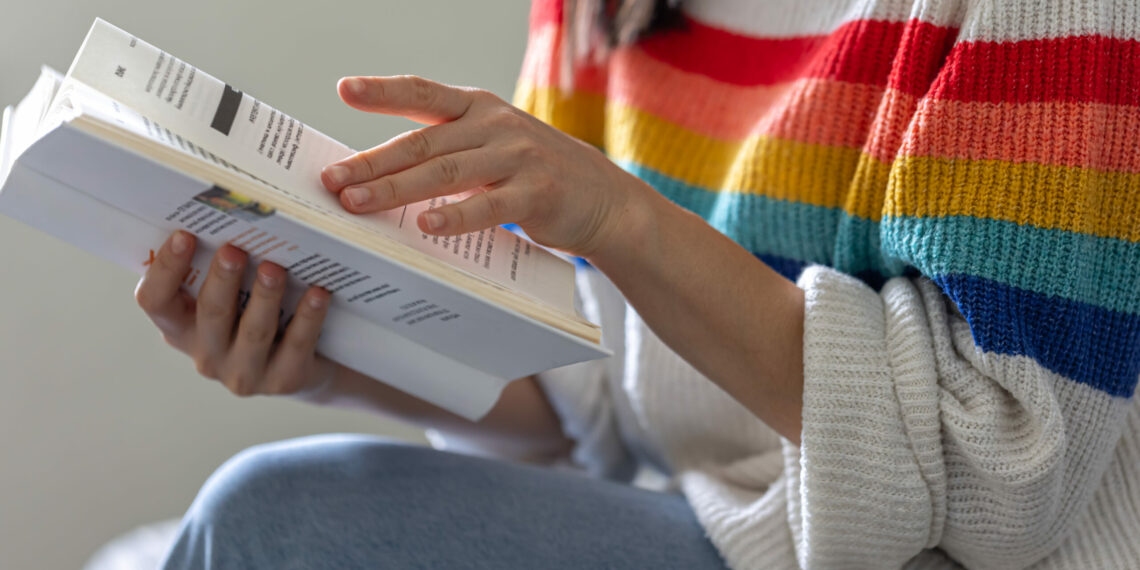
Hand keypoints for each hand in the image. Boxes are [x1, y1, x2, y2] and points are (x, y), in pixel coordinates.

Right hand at [134, 230, 333, 396]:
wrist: (303, 366)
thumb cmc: (255, 314)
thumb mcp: (230, 297)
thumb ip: (217, 265)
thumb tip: (225, 205)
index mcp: (181, 328)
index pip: (155, 301)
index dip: (165, 269)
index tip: (184, 234)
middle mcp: (206, 355)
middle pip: (209, 313)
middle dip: (222, 279)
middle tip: (234, 248)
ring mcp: (245, 374)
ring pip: (254, 331)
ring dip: (265, 296)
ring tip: (275, 267)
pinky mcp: (285, 380)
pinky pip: (297, 345)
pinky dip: (308, 317)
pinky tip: (318, 292)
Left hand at [320, 76, 650, 255]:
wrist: (604, 197)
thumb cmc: (534, 173)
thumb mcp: (493, 144)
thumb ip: (447, 149)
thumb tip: (378, 171)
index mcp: (479, 108)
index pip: (424, 94)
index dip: (384, 92)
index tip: (345, 89)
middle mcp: (495, 125)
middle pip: (423, 142)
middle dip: (373, 162)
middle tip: (333, 180)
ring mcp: (517, 157)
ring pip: (446, 172)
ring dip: (396, 189)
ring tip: (357, 203)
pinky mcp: (536, 194)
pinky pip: (488, 205)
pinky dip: (455, 215)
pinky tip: (425, 224)